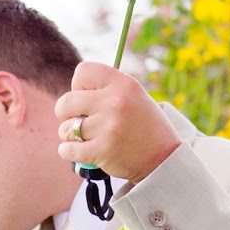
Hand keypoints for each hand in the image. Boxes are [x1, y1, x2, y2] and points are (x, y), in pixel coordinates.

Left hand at [55, 61, 179, 183]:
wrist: (163, 158)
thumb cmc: (142, 125)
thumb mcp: (133, 96)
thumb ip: (106, 89)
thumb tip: (73, 91)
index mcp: (123, 84)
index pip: (82, 71)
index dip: (78, 86)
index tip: (87, 98)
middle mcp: (115, 102)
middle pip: (65, 102)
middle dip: (66, 113)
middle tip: (79, 120)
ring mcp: (108, 127)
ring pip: (65, 129)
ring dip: (69, 136)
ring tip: (86, 138)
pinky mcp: (102, 151)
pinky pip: (67, 150)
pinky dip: (68, 152)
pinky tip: (79, 151)